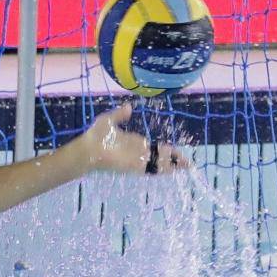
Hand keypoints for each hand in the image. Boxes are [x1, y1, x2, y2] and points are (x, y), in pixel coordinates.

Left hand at [72, 102, 191, 175]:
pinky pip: (151, 169)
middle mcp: (139, 152)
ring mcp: (137, 160)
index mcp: (135, 142)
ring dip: (172, 165)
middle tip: (188, 162)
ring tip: (186, 166)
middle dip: (174, 160)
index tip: (177, 151)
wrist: (88, 149)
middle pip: (161, 157)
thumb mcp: (109, 120)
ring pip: (158, 164)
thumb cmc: (96, 135)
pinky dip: (162, 169)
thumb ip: (120, 114)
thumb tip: (129, 107)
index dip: (167, 150)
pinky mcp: (134, 166)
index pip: (155, 147)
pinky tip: (173, 169)